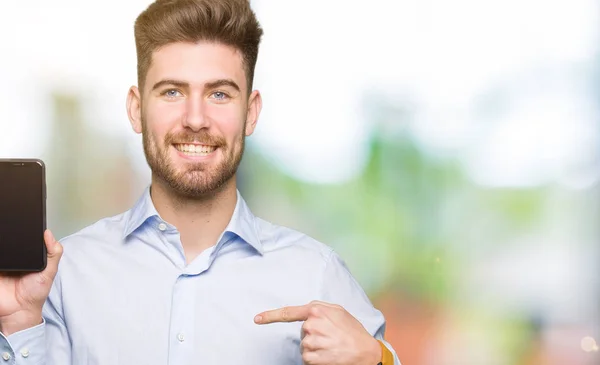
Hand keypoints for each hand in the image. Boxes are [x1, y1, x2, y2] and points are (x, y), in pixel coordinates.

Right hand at [0, 230, 62, 335]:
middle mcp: (12, 256)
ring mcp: (2, 263)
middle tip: (7, 223)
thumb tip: (48, 233)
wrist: (18, 312)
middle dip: (7, 233)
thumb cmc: (35, 293)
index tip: (22, 217)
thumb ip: (53, 253)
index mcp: (27, 254)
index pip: (23, 236)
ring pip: (0, 246)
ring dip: (1, 243)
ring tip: (4, 243)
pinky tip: (1, 263)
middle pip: (6, 239)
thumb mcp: (49, 272)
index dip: (22, 228)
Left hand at [255, 300, 381, 364]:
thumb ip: (320, 307)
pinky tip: (328, 356)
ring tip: (331, 347)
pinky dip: (315, 359)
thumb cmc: (353, 331)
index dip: (270, 316)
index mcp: (317, 310)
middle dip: (313, 335)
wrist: (366, 352)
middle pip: (302, 331)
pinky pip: (306, 359)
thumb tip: (306, 310)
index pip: (289, 312)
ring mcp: (312, 342)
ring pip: (304, 346)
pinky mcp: (313, 357)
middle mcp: (312, 324)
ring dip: (315, 348)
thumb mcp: (339, 311)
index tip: (257, 319)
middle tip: (330, 337)